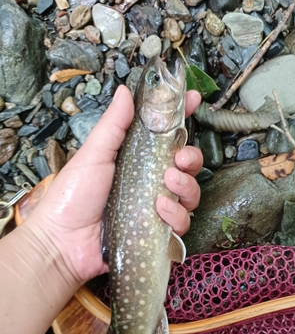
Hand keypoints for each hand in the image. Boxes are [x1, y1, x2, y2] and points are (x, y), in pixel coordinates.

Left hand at [26, 86, 201, 285]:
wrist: (63, 242)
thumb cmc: (73, 196)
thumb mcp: (94, 155)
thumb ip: (113, 125)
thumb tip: (125, 91)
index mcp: (136, 159)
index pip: (165, 135)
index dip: (182, 116)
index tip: (193, 100)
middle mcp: (150, 182)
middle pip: (186, 166)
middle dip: (191, 158)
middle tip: (180, 157)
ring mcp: (155, 208)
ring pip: (189, 194)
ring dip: (186, 185)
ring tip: (168, 182)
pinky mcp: (157, 231)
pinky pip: (181, 221)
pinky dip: (176, 214)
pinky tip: (159, 210)